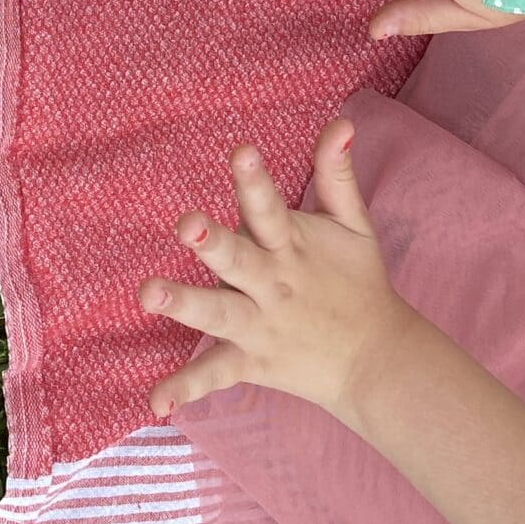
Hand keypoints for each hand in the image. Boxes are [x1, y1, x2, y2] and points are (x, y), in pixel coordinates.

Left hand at [141, 124, 418, 427]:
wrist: (378, 360)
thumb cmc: (358, 281)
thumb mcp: (354, 225)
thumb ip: (336, 174)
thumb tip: (341, 122)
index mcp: (290, 244)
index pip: (269, 207)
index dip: (254, 180)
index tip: (241, 152)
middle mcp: (272, 283)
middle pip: (239, 258)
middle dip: (213, 241)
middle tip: (186, 224)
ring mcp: (260, 325)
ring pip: (218, 313)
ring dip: (184, 304)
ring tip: (147, 294)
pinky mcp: (252, 362)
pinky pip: (215, 374)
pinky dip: (186, 388)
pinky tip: (155, 401)